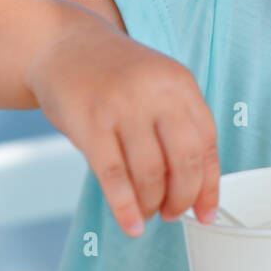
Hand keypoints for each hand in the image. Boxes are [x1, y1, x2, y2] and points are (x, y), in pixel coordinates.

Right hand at [26, 20, 218, 236]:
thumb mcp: (157, 85)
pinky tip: (131, 224)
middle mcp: (156, 93)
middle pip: (184, 161)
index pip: (207, 142)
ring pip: (149, 173)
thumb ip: (178, 125)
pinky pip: (114, 176)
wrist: (61, 45)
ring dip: (151, 204)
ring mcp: (122, 107)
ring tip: (147, 213)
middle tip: (173, 214)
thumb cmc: (115, 76)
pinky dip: (125, 207)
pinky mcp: (90, 124)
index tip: (206, 212)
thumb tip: (197, 188)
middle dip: (182, 198)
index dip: (209, 184)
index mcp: (180, 83)